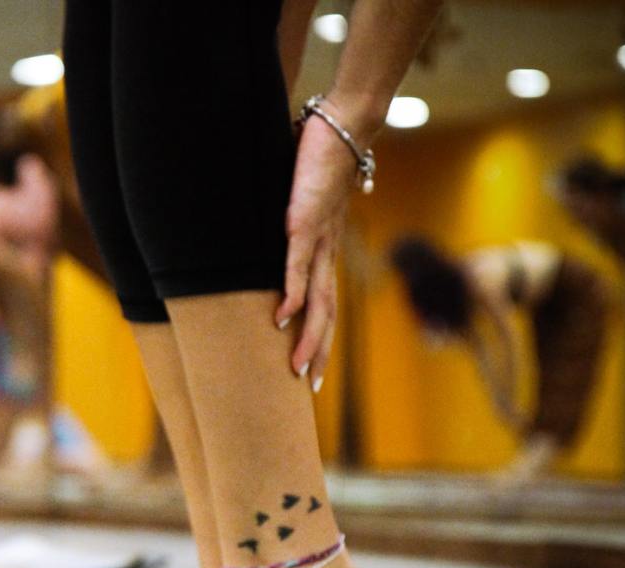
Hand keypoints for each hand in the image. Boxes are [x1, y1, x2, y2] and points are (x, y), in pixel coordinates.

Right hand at [276, 111, 359, 391]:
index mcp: (325, 249)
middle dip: (317, 351)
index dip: (319, 339)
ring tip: (295, 365)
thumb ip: (294, 218)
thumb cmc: (321, 157)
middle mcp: (325, 250)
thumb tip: (280, 226)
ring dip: (307, 335)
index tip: (312, 372)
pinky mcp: (303, 219)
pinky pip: (296, 263)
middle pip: (325, 313)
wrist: (344, 124)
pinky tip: (282, 315)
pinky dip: (291, 291)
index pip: (324, 304)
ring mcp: (317, 237)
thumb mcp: (304, 197)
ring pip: (315, 298)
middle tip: (309, 386)